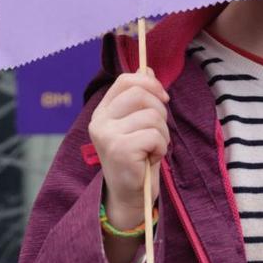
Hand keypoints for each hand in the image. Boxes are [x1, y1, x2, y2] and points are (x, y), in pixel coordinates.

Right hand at [88, 69, 170, 227]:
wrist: (130, 195)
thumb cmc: (138, 158)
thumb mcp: (138, 124)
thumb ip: (140, 97)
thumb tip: (147, 68)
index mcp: (102, 111)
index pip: (126, 80)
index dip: (150, 84)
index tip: (163, 99)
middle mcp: (100, 121)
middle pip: (141, 94)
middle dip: (160, 112)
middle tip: (157, 132)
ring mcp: (107, 135)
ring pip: (152, 116)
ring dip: (162, 134)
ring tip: (152, 148)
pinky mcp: (119, 150)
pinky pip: (154, 135)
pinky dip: (161, 147)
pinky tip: (151, 158)